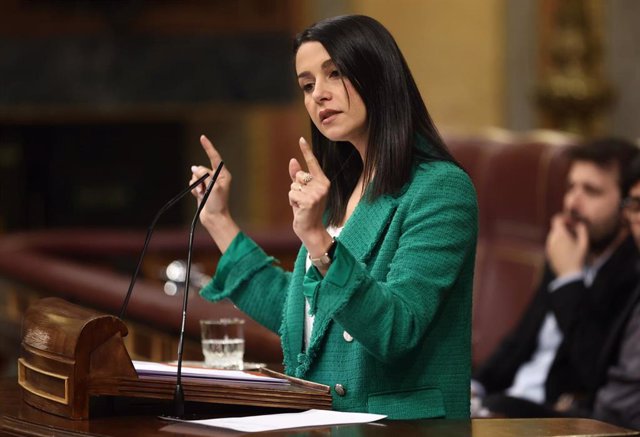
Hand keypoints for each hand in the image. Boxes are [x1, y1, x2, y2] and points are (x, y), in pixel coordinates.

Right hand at [190, 135, 238, 252]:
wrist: (214, 218)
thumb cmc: (217, 203)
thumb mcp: (213, 187)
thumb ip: (204, 175)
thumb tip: (194, 168)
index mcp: (223, 175)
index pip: (214, 157)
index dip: (208, 147)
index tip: (202, 137)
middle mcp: (216, 177)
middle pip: (201, 169)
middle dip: (199, 177)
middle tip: (204, 189)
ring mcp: (209, 183)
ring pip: (195, 176)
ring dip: (196, 184)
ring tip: (202, 194)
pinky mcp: (202, 189)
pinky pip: (193, 183)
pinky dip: (193, 189)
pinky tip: (198, 196)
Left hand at [288, 137, 331, 256]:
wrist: (311, 229)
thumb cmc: (306, 210)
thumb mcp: (302, 191)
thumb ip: (297, 177)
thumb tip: (293, 160)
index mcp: (323, 181)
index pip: (313, 163)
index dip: (306, 151)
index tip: (301, 139)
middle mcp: (323, 185)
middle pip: (298, 176)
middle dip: (295, 187)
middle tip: (303, 200)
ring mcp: (317, 193)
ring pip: (293, 186)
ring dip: (293, 197)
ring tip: (301, 206)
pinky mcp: (309, 201)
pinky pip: (291, 194)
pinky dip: (292, 202)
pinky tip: (300, 210)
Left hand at [545, 213, 587, 276]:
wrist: (569, 274)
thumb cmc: (579, 258)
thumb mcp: (584, 243)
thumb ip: (582, 230)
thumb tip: (579, 223)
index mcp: (559, 234)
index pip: (557, 219)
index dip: (564, 218)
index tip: (572, 221)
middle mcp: (551, 239)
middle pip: (556, 228)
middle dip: (564, 227)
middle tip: (575, 232)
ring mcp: (548, 246)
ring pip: (554, 236)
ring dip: (562, 235)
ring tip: (572, 242)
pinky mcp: (548, 253)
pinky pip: (552, 243)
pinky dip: (558, 243)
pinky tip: (567, 250)